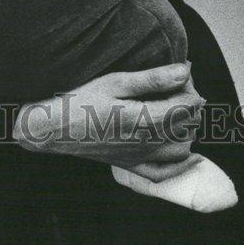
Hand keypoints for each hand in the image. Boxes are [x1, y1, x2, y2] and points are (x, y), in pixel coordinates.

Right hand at [13, 63, 204, 184]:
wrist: (53, 129)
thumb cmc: (81, 100)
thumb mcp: (115, 82)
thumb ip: (153, 78)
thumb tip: (185, 70)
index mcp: (143, 119)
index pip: (186, 105)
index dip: (189, 86)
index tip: (180, 71)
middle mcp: (146, 143)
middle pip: (187, 124)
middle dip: (190, 103)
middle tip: (177, 85)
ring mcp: (140, 158)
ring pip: (182, 148)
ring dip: (188, 128)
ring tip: (177, 109)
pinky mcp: (131, 166)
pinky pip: (164, 173)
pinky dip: (181, 165)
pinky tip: (188, 153)